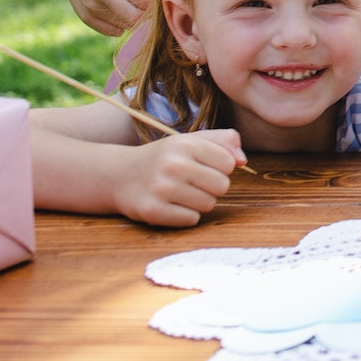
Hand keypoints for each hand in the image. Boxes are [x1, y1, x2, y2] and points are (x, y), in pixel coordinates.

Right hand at [58, 0, 153, 36]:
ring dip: (135, 21)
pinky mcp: (84, 16)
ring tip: (138, 8)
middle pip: (135, 16)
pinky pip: (111, 31)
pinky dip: (122, 26)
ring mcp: (91, 5)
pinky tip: (124, 13)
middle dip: (147, 15)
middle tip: (152, 8)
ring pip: (124, 26)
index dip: (156, 2)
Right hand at [117, 130, 243, 226]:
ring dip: (199, 202)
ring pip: (208, 205)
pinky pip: (191, 220)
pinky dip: (185, 216)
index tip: (202, 167)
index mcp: (185, 144)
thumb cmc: (164, 158)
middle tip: (191, 183)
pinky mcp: (152, 211)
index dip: (219, 168)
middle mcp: (173, 164)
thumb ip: (224, 142)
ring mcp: (161, 189)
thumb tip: (242, 161)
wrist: (118, 176)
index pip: (229, 164)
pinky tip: (170, 206)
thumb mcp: (192, 140)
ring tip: (180, 193)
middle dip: (211, 187)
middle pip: (222, 187)